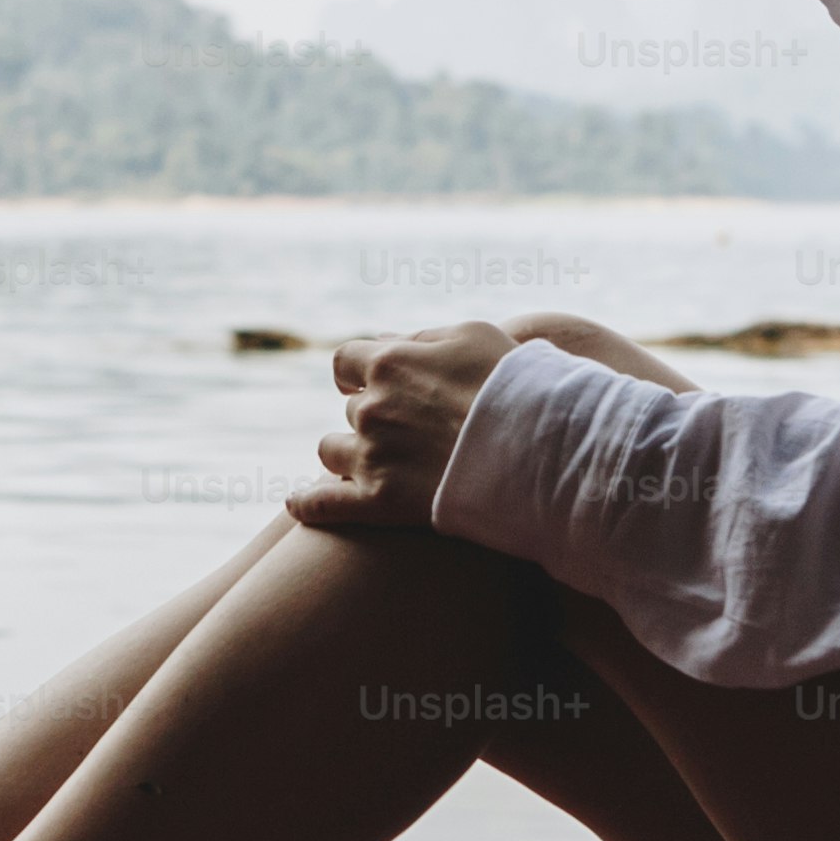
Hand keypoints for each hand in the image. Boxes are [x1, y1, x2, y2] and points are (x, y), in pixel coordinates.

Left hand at [286, 319, 518, 530]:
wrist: (541, 448)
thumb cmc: (515, 383)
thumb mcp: (473, 335)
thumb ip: (422, 338)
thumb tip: (387, 342)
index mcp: (388, 363)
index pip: (345, 361)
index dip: (356, 373)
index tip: (367, 382)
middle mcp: (370, 407)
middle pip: (351, 410)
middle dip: (373, 417)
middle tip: (410, 431)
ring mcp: (371, 457)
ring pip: (332, 452)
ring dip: (349, 456)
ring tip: (379, 465)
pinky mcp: (378, 504)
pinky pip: (322, 505)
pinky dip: (307, 504)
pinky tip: (298, 503)